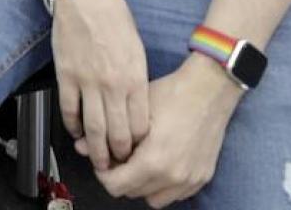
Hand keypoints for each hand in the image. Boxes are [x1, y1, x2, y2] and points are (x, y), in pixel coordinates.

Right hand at [49, 0, 149, 171]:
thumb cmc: (115, 20)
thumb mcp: (138, 52)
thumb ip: (137, 83)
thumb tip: (135, 111)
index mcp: (135, 78)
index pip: (140, 126)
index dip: (139, 146)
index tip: (137, 153)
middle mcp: (112, 85)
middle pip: (117, 134)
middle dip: (118, 156)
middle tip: (118, 165)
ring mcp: (87, 82)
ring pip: (92, 129)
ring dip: (95, 150)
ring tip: (98, 160)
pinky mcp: (66, 76)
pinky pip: (69, 111)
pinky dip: (72, 127)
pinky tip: (77, 132)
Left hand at [96, 57, 242, 206]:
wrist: (210, 90)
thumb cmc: (172, 95)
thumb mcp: (134, 110)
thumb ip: (107, 134)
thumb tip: (80, 147)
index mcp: (153, 162)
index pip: (114, 186)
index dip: (103, 172)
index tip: (104, 158)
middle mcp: (172, 177)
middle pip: (131, 192)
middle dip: (121, 176)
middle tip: (120, 155)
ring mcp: (189, 180)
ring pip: (152, 198)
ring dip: (141, 184)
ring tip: (140, 160)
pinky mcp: (201, 178)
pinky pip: (174, 195)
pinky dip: (163, 185)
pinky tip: (160, 164)